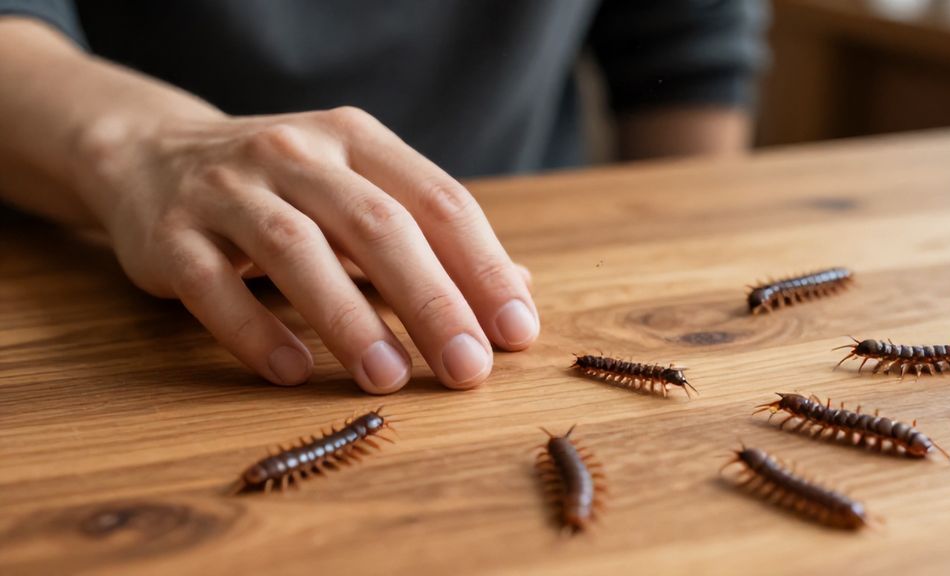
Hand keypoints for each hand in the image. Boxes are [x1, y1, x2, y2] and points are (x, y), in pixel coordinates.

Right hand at [79, 107, 538, 392]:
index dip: (483, 267)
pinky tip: (294, 373)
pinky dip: (256, 332)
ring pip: (297, 250)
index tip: (516, 330)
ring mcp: (226, 189)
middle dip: (431, 300)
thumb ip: (433, 238)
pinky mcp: (168, 235)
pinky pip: (213, 286)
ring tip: (390, 378)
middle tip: (468, 368)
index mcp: (356, 139)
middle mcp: (295, 153)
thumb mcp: (358, 189)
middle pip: (377, 225)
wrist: (150, 155)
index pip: (437, 200)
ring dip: (349, 320)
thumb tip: (520, 289)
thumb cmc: (282, 186)